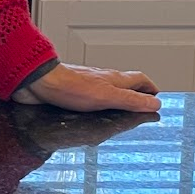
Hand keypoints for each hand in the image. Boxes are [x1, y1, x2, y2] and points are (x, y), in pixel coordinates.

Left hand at [14, 62, 160, 113]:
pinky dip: (98, 105)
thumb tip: (155, 104)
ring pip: (107, 90)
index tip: (157, 97)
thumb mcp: (107, 97)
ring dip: (117, 98)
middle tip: (143, 103)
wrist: (37, 82)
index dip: (150, 88)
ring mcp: (85, 86)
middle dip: (136, 93)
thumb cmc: (68, 87)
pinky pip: (89, 99)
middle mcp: (101, 81)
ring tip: (122, 109)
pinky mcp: (70, 94)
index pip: (139, 80)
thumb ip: (131, 101)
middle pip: (125, 84)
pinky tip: (93, 113)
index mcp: (113, 79)